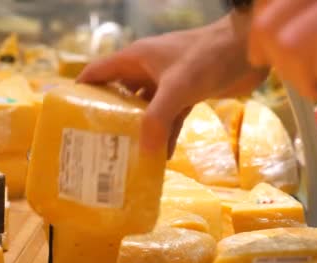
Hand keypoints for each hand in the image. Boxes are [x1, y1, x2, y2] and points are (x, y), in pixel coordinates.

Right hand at [78, 13, 266, 157]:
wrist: (249, 50)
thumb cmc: (208, 59)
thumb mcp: (177, 88)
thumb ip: (158, 119)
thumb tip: (145, 153)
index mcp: (136, 59)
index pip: (98, 73)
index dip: (81, 91)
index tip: (68, 116)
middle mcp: (147, 69)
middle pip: (119, 95)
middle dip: (110, 118)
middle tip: (97, 145)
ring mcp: (168, 82)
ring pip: (145, 109)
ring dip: (138, 130)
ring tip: (125, 156)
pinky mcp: (187, 93)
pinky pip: (169, 117)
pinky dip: (164, 134)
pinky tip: (160, 157)